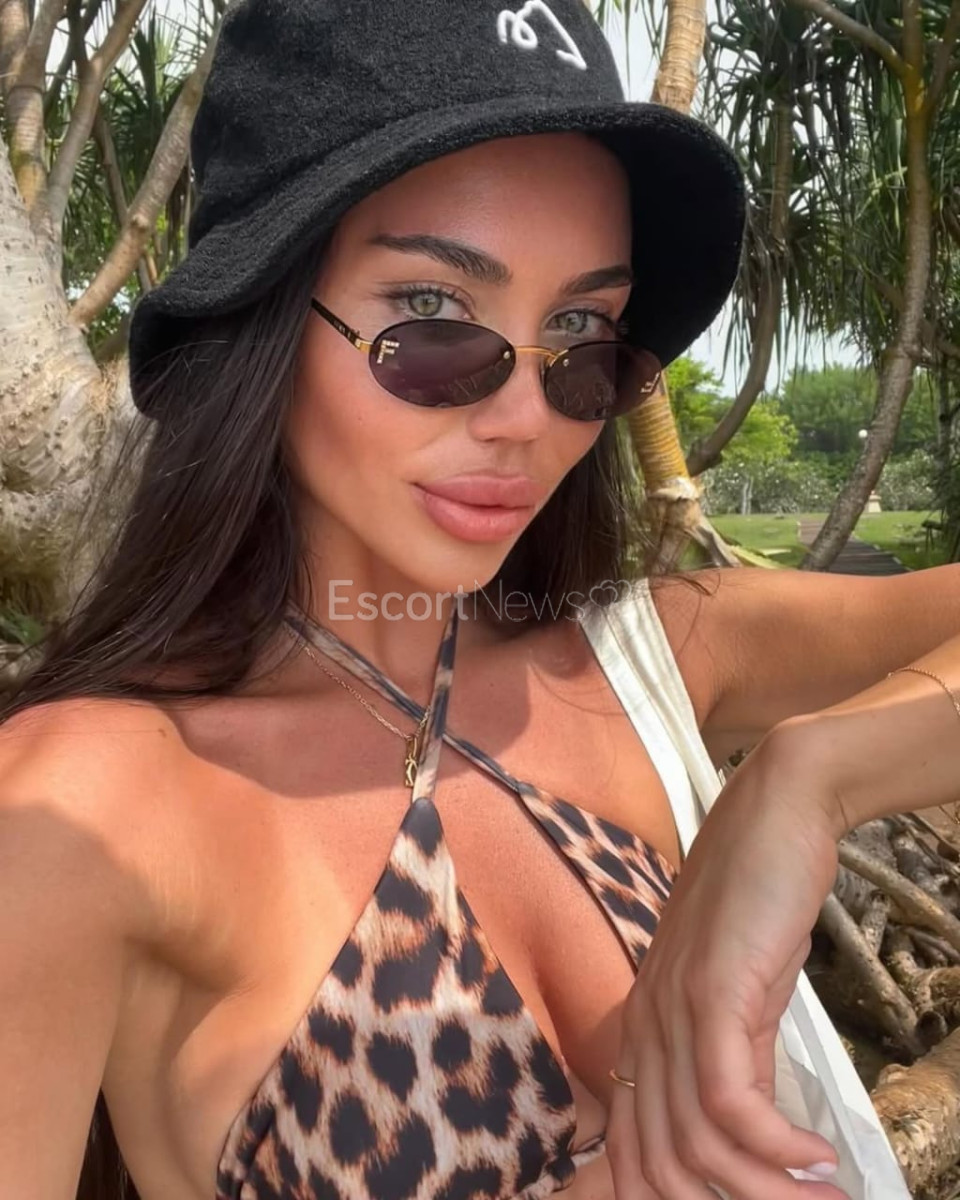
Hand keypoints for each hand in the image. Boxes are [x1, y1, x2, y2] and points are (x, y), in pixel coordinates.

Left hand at [606, 724, 849, 1199]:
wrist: (774, 819)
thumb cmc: (757, 906)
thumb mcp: (740, 999)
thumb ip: (734, 1062)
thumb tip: (751, 1137)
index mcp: (643, 1034)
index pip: (627, 1152)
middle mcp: (644, 1030)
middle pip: (654, 1167)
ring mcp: (673, 1010)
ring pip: (695, 1147)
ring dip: (766, 1193)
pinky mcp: (712, 993)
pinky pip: (729, 1101)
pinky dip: (777, 1149)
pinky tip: (818, 1160)